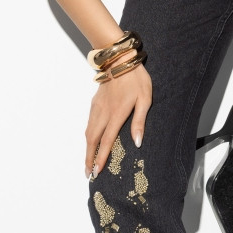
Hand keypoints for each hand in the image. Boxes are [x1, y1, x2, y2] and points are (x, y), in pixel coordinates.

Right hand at [84, 60, 151, 178]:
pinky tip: (90, 139)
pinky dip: (88, 135)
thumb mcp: (145, 99)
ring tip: (87, 160)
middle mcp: (104, 112)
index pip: (107, 141)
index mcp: (117, 114)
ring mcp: (97, 106)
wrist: (119, 59)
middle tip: (87, 173)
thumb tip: (137, 143)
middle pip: (92, 140)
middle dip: (89, 157)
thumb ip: (140, 121)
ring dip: (87, 147)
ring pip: (88, 131)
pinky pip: (89, 122)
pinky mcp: (95, 101)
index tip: (96, 171)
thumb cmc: (136, 79)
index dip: (101, 157)